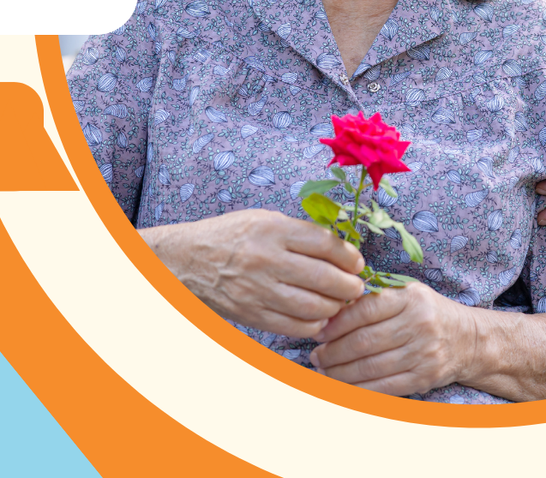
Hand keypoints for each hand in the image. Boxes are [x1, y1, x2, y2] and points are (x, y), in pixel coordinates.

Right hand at [142, 209, 363, 336]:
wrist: (187, 260)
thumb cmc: (230, 236)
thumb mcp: (263, 219)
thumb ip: (299, 233)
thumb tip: (340, 249)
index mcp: (272, 230)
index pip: (325, 244)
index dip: (349, 256)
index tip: (357, 262)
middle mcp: (267, 260)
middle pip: (325, 278)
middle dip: (350, 285)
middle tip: (356, 286)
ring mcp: (259, 290)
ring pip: (314, 307)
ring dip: (335, 307)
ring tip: (339, 302)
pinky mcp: (253, 314)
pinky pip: (296, 326)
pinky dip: (314, 324)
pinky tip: (318, 316)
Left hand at [309, 282, 476, 396]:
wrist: (469, 339)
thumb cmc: (427, 313)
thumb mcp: (407, 294)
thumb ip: (374, 299)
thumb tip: (330, 314)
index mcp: (410, 298)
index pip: (365, 310)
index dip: (337, 324)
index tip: (319, 332)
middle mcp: (419, 324)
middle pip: (364, 341)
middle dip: (333, 352)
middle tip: (316, 356)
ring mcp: (423, 352)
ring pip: (371, 367)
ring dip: (341, 373)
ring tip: (324, 371)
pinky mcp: (424, 377)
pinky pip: (384, 387)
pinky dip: (359, 390)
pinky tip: (343, 387)